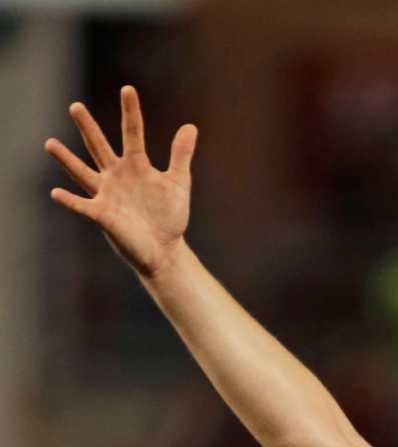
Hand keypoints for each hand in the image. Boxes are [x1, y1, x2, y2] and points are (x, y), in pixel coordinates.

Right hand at [45, 85, 195, 281]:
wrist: (164, 249)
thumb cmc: (169, 216)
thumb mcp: (178, 184)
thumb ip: (181, 155)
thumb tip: (190, 126)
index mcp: (135, 165)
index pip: (132, 133)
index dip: (131, 112)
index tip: (128, 89)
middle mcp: (116, 175)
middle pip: (99, 146)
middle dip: (88, 127)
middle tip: (75, 106)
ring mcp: (107, 194)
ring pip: (82, 172)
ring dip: (67, 159)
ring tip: (50, 144)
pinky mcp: (103, 215)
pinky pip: (82, 206)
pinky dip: (70, 200)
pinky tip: (56, 192)